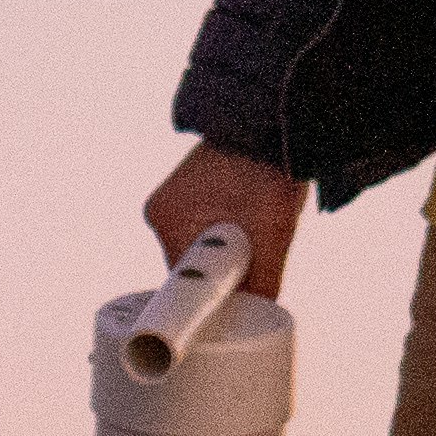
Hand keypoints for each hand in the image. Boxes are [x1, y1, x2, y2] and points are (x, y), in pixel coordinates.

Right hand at [142, 143, 306, 299]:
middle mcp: (161, 212)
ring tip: (256, 228)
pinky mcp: (186, 190)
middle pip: (191, 268)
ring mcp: (171, 198)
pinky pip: (202, 227)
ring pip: (198, 248)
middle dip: (221, 272)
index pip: (182, 285)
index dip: (206, 299)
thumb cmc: (269, 169)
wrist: (271, 119)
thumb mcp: (274, 234)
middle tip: (255, 257)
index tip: (228, 303)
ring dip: (226, 250)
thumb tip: (257, 315)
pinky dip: (225, 231)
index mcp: (169, 223)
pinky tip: (248, 217)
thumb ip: (263, 282)